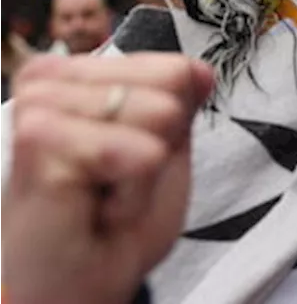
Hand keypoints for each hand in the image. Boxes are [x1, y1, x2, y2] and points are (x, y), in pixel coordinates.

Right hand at [2, 53, 215, 303]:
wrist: (69, 289)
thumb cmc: (109, 228)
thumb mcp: (163, 154)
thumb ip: (180, 105)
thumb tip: (203, 69)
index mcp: (78, 74)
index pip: (174, 67)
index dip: (172, 128)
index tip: (131, 164)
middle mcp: (51, 80)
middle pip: (171, 83)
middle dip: (161, 146)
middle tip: (116, 184)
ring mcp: (41, 105)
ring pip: (161, 114)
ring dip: (145, 173)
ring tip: (103, 198)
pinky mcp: (40, 138)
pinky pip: (141, 155)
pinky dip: (133, 195)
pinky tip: (97, 210)